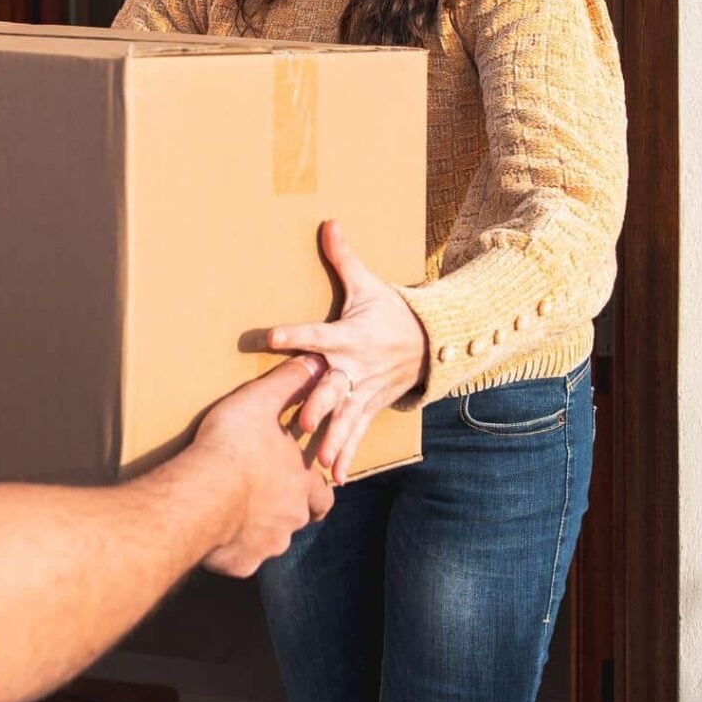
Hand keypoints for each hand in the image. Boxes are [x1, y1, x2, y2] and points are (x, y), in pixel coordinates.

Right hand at [187, 354, 335, 577]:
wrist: (201, 494)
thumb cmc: (233, 446)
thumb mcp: (260, 403)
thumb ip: (288, 383)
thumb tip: (316, 361)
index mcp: (301, 484)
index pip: (324, 495)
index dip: (316, 491)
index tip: (306, 487)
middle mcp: (291, 519)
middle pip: (296, 520)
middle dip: (281, 511)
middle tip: (258, 498)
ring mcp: (267, 545)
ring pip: (268, 541)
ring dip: (254, 531)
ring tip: (229, 515)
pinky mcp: (241, 564)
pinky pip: (239, 559)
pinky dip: (230, 550)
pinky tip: (211, 536)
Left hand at [263, 221, 426, 482]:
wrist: (431, 341)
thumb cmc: (390, 311)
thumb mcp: (368, 284)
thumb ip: (343, 258)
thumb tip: (328, 222)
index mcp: (350, 335)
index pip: (318, 334)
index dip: (295, 335)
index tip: (269, 336)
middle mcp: (356, 367)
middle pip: (335, 386)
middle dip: (320, 403)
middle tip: (301, 420)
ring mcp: (365, 391)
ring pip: (347, 417)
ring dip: (334, 439)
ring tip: (319, 459)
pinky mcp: (370, 407)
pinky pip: (357, 435)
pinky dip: (348, 456)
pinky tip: (334, 479)